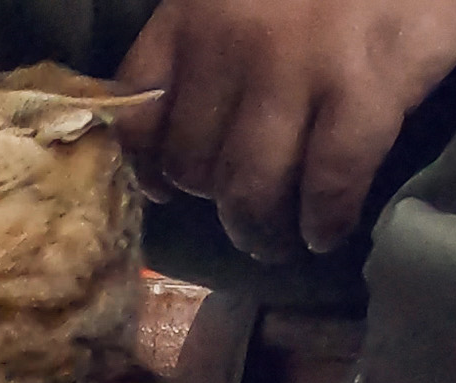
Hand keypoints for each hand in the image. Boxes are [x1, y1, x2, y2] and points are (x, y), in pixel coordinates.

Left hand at [114, 0, 455, 256]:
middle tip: (243, 221)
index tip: (166, 191)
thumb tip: (171, 129)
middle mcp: (231, 43)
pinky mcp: (365, 84)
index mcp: (191, 16)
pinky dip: (323, 218)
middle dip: (215, 205)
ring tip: (277, 241)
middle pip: (193, 162)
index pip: (137, 113)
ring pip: (250, 186)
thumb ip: (202, 47)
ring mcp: (297, 66)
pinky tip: (326, 231)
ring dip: (261, 230)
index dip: (147, 166)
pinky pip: (326, 180)